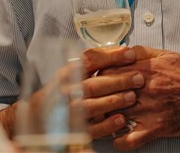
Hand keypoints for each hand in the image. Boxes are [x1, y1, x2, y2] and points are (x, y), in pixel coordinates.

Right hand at [0, 46, 141, 139]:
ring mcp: (69, 112)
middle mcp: (67, 92)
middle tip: (138, 78)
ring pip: (92, 106)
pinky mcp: (74, 130)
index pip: (89, 61)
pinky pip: (91, 129)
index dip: (110, 56)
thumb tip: (121, 49)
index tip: (130, 53)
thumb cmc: (64, 89)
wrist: (42, 116)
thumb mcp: (74, 70)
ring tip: (132, 97)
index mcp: (68, 73)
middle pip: (93, 84)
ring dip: (113, 101)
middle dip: (118, 80)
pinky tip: (121, 120)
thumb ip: (96, 59)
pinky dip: (106, 125)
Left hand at [96, 45, 179, 150]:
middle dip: (98, 97)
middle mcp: (146, 88)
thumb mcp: (166, 55)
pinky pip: (131, 139)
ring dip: (104, 119)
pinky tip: (115, 139)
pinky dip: (119, 141)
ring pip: (116, 115)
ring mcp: (151, 109)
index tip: (94, 80)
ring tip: (97, 119)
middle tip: (91, 101)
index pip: (109, 71)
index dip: (98, 76)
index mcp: (146, 68)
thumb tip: (120, 51)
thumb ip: (142, 52)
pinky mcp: (158, 127)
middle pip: (109, 93)